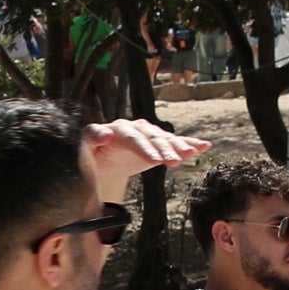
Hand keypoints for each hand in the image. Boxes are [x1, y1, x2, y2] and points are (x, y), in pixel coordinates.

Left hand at [80, 119, 207, 195]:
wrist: (97, 158)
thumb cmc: (89, 153)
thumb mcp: (85, 147)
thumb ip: (92, 138)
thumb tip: (104, 134)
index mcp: (117, 130)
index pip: (132, 138)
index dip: (144, 148)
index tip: (154, 161)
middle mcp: (135, 128)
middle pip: (152, 137)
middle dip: (164, 148)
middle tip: (175, 160)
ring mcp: (148, 135)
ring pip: (165, 139)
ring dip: (179, 145)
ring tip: (192, 153)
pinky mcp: (157, 144)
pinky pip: (174, 142)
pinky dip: (188, 143)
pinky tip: (203, 146)